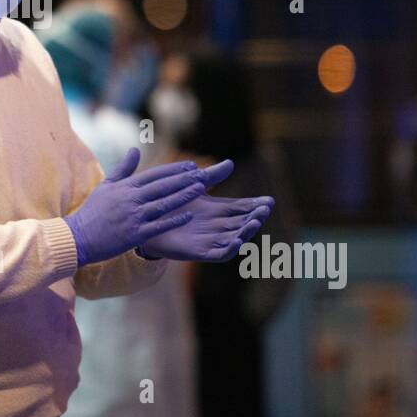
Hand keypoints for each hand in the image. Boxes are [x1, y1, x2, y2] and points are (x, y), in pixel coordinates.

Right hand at [65, 148, 209, 265]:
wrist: (78, 236)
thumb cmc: (92, 212)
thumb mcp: (106, 186)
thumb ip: (123, 168)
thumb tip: (135, 150)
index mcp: (125, 187)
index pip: (154, 174)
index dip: (174, 170)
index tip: (190, 166)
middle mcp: (131, 199)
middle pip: (162, 186)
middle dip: (183, 179)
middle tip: (201, 174)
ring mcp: (134, 216)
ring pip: (164, 203)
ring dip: (183, 195)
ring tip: (200, 189)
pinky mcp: (135, 234)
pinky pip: (159, 226)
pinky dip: (174, 220)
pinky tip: (188, 215)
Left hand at [138, 159, 273, 261]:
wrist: (147, 222)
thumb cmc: (171, 204)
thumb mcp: (193, 187)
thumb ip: (211, 177)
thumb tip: (230, 163)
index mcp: (218, 211)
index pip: (243, 208)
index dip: (255, 205)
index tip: (269, 200)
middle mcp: (218, 227)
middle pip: (242, 223)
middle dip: (255, 217)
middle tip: (265, 209)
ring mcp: (210, 240)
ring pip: (235, 238)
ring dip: (246, 232)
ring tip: (255, 222)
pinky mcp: (199, 252)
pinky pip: (219, 254)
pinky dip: (230, 248)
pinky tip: (237, 241)